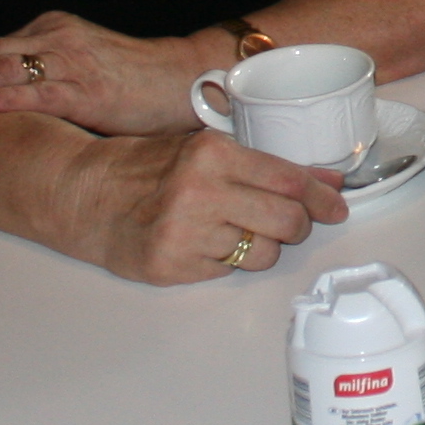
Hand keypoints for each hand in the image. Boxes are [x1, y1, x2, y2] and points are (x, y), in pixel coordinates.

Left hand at [0, 9, 200, 133]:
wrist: (186, 79)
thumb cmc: (135, 84)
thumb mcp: (78, 75)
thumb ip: (41, 82)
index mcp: (50, 34)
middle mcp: (56, 39)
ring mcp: (73, 60)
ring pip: (2, 68)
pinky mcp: (92, 87)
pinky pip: (43, 89)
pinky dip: (9, 94)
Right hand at [44, 127, 348, 285]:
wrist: (86, 195)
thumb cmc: (149, 170)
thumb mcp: (206, 152)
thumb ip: (266, 166)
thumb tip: (327, 181)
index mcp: (213, 153)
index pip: (288, 179)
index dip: (321, 198)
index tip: (337, 207)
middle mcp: (201, 191)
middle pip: (286, 221)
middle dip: (295, 226)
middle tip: (286, 223)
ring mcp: (186, 232)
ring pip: (262, 254)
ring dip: (259, 247)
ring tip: (231, 231)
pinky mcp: (172, 266)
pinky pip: (228, 272)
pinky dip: (225, 261)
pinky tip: (202, 244)